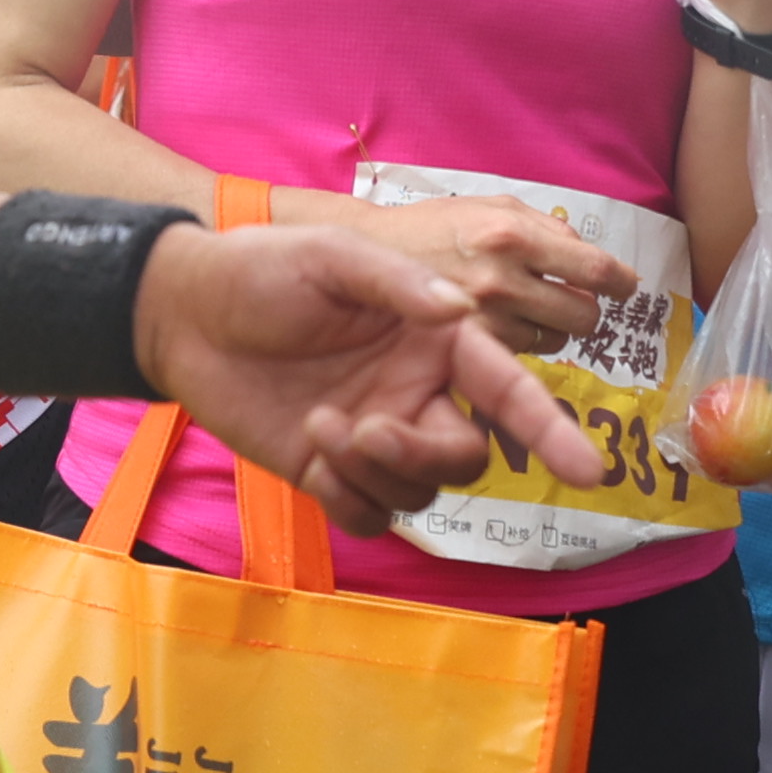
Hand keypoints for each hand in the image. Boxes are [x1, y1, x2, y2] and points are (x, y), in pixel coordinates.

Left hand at [134, 223, 597, 530]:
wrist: (183, 312)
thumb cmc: (263, 270)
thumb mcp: (332, 257)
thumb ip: (399, 285)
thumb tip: (460, 311)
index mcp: (436, 341)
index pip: (510, 391)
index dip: (552, 432)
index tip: (588, 472)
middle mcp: (417, 392)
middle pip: (468, 455)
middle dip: (427, 453)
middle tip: (367, 428)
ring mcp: (377, 435)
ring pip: (421, 489)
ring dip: (379, 470)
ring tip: (324, 427)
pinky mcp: (332, 472)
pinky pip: (372, 515)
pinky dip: (353, 500)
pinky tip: (315, 458)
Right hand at [335, 193, 635, 351]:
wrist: (357, 257)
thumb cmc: (430, 229)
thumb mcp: (488, 207)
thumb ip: (543, 227)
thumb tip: (591, 257)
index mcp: (511, 235)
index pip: (595, 270)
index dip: (620, 282)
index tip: (626, 287)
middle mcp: (500, 281)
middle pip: (584, 316)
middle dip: (586, 310)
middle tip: (573, 302)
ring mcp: (481, 322)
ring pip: (554, 342)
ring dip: (551, 329)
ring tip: (524, 312)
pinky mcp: (463, 353)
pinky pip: (519, 358)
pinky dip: (519, 347)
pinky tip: (498, 329)